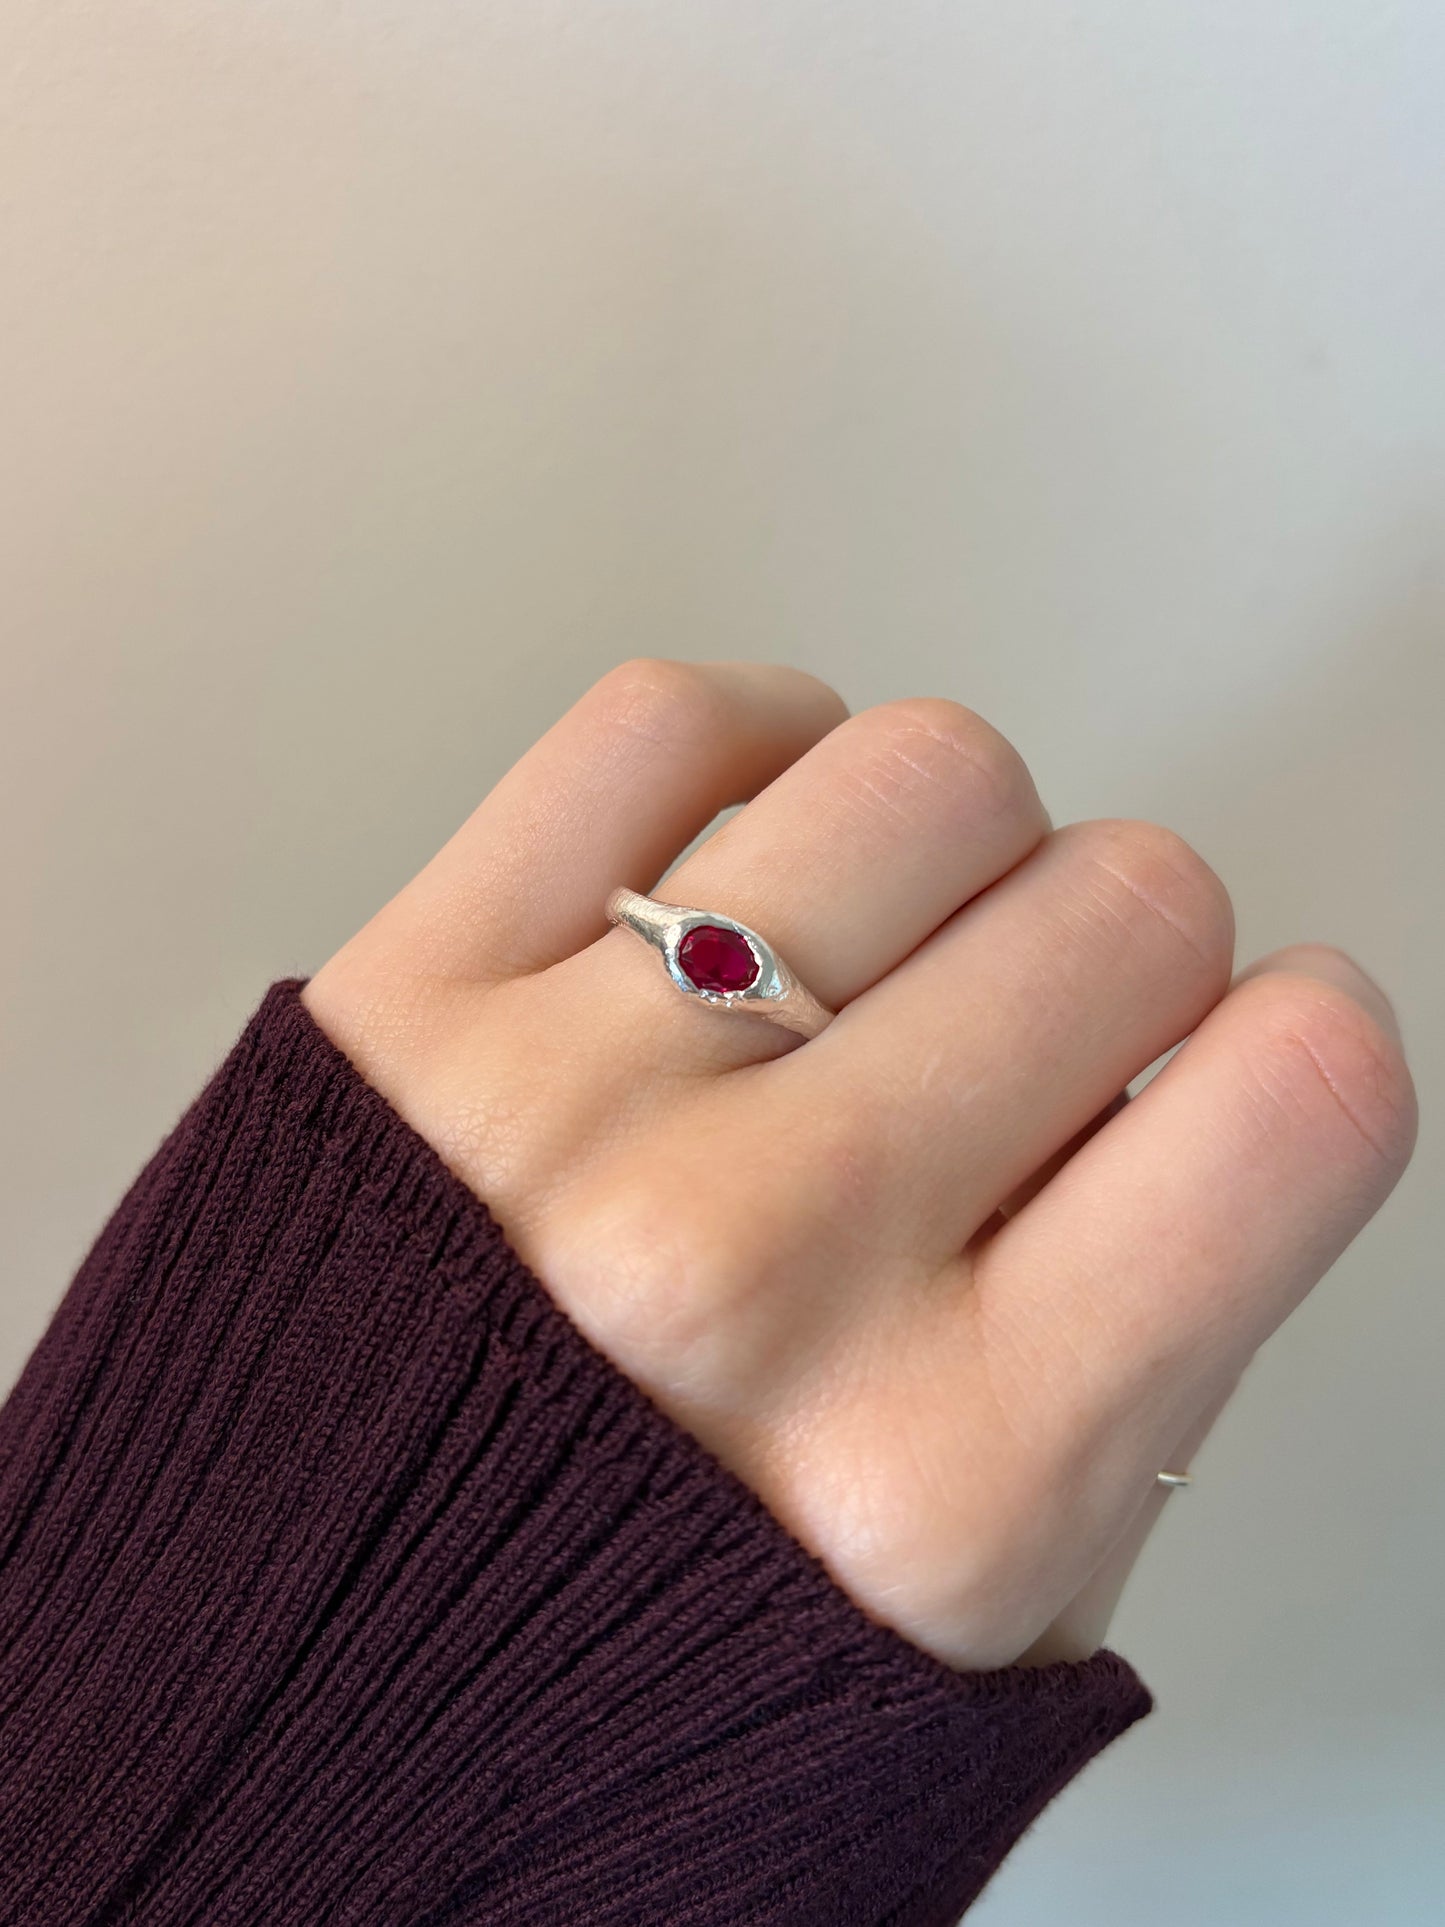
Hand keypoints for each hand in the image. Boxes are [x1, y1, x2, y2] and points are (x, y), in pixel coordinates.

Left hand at [303, 661, 1415, 1669]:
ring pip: (925, 772)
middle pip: (1124, 902)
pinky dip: (757, 748)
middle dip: (1115, 967)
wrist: (294, 1685)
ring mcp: (572, 1106)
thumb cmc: (628, 1670)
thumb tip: (1200, 1081)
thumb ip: (1136, 1358)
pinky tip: (756, 855)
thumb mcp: (974, 1626)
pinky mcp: (414, 993)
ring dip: (952, 852)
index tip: (1239, 1064)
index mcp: (955, 1473)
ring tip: (882, 957)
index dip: (1297, 1048)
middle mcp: (765, 1268)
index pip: (1291, 1097)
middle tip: (1022, 1050)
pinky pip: (668, 722)